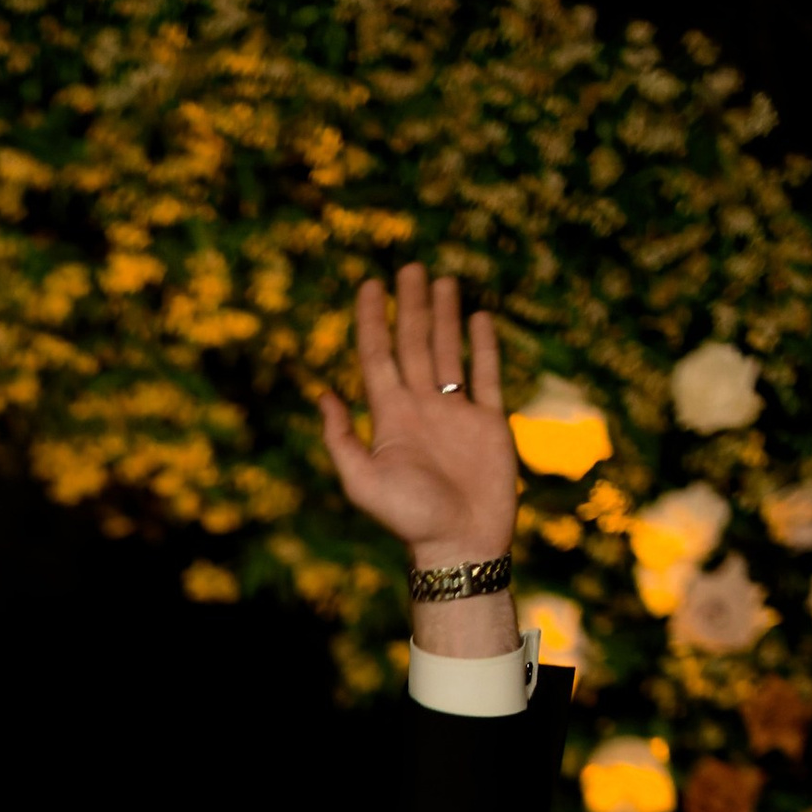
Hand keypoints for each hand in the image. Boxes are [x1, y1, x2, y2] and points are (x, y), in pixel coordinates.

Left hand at [317, 266, 515, 564]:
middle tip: (409, 267)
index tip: (369, 286)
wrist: (459, 544)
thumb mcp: (362, 482)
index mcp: (389, 418)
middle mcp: (421, 408)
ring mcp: (455, 413)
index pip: (378, 356)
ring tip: (442, 280)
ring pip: (448, 352)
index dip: (371, 321)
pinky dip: (484, 347)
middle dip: (410, 307)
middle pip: (414, 345)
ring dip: (444, 317)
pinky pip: (487, 376)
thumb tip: (322, 393)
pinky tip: (480, 319)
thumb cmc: (409, 520)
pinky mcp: (489, 422)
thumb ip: (340, 439)